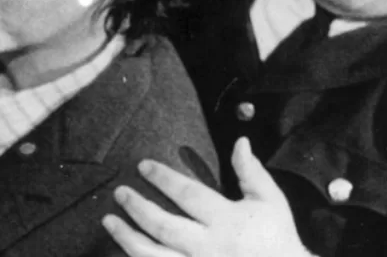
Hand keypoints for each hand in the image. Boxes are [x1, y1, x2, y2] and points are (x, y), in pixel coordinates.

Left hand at [103, 137, 312, 256]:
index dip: (163, 178)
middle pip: (163, 226)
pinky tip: (124, 251)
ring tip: (108, 221)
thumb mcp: (270, 201)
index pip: (188, 194)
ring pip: (154, 255)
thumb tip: (240, 142)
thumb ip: (251, 172)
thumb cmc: (278, 238)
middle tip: (119, 192)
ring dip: (128, 238)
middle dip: (138, 207)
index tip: (142, 165)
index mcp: (226, 220)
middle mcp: (208, 246)